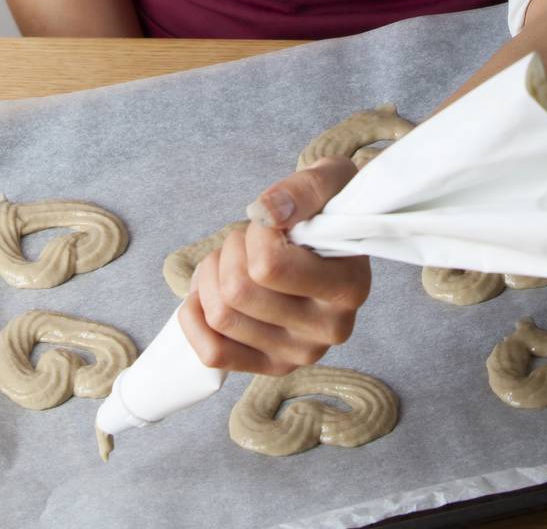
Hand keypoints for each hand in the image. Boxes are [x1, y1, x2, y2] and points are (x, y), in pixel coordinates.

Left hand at [177, 156, 371, 374]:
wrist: (331, 237)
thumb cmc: (327, 208)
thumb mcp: (328, 180)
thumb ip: (304, 189)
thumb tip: (266, 213)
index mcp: (350, 286)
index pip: (269, 266)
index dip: (257, 233)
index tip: (274, 221)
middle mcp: (329, 329)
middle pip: (238, 291)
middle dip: (231, 251)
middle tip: (249, 239)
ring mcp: (299, 354)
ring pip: (221, 316)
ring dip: (213, 276)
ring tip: (234, 260)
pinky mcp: (272, 366)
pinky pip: (212, 353)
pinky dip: (196, 317)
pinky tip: (209, 291)